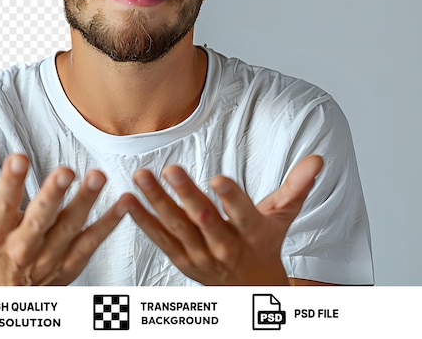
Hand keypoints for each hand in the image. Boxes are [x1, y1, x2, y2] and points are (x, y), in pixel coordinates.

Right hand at [0, 153, 125, 284]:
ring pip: (69, 231)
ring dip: (85, 203)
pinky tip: (124, 202)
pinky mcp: (72, 264)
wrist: (8, 296)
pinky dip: (109, 223)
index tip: (19, 157)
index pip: (0, 206)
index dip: (8, 183)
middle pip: (37, 222)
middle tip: (65, 171)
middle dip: (50, 197)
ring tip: (98, 176)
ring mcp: (50, 259)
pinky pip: (92, 243)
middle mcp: (22, 248)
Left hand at [123, 155, 322, 284]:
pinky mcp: (180, 259)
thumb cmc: (265, 243)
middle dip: (187, 195)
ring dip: (157, 202)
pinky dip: (143, 220)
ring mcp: (200, 257)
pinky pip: (159, 239)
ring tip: (141, 175)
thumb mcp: (283, 216)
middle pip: (204, 221)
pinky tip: (128, 200)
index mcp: (252, 235)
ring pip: (177, 228)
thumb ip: (297, 186)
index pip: (243, 215)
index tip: (218, 178)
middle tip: (170, 168)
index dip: (231, 198)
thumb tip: (318, 158)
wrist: (250, 287)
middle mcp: (225, 248)